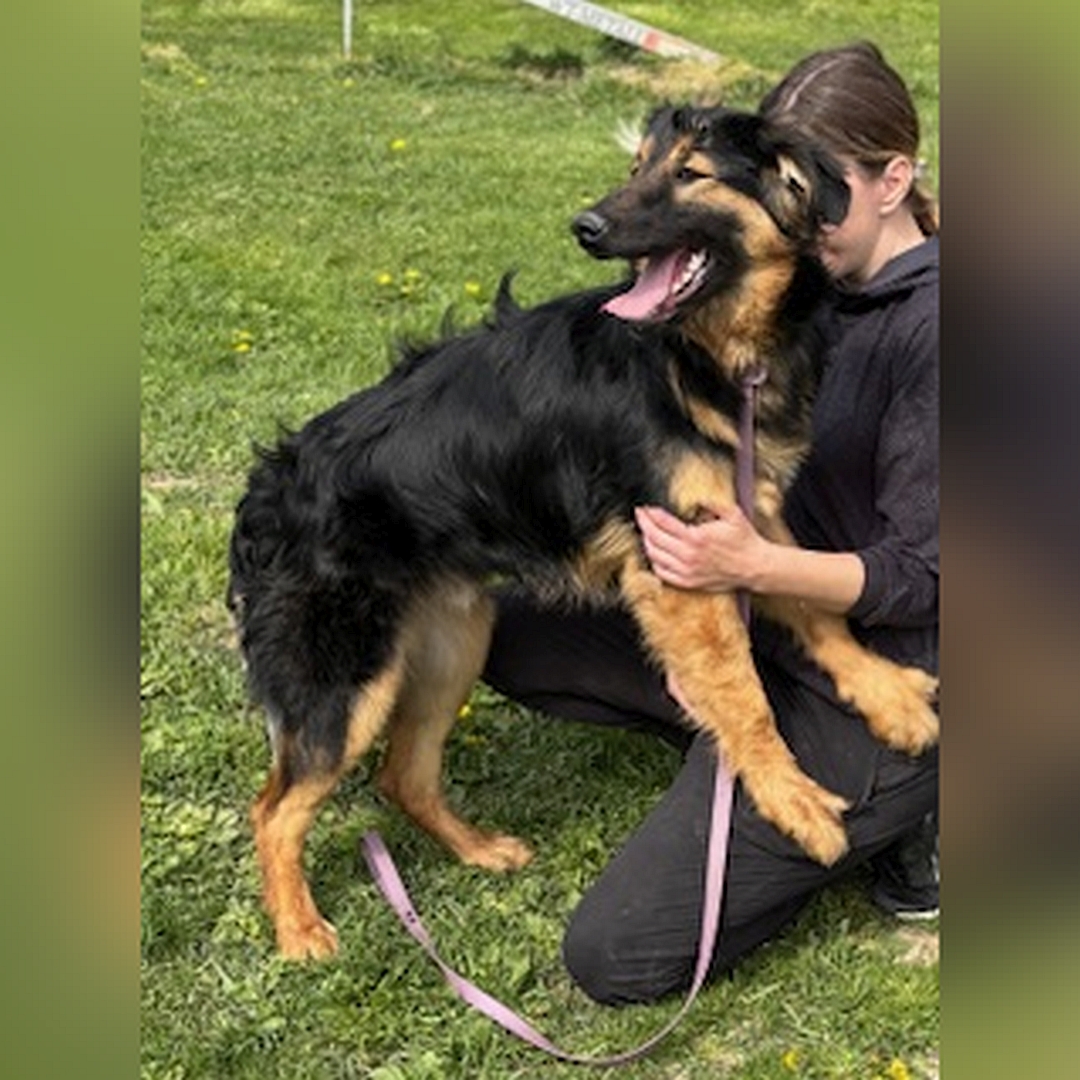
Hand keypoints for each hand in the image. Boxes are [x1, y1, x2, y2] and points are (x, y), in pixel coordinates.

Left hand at [634, 503, 768, 592]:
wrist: (755, 566)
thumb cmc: (745, 540)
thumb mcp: (732, 513)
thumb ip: (711, 501)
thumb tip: (693, 494)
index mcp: (696, 537)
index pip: (663, 523)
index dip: (650, 514)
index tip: (644, 507)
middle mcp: (688, 555)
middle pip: (654, 538)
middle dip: (643, 524)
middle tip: (640, 515)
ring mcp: (687, 571)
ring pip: (655, 556)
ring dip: (647, 542)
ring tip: (646, 531)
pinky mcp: (689, 583)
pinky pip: (662, 573)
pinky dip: (655, 562)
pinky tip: (655, 553)